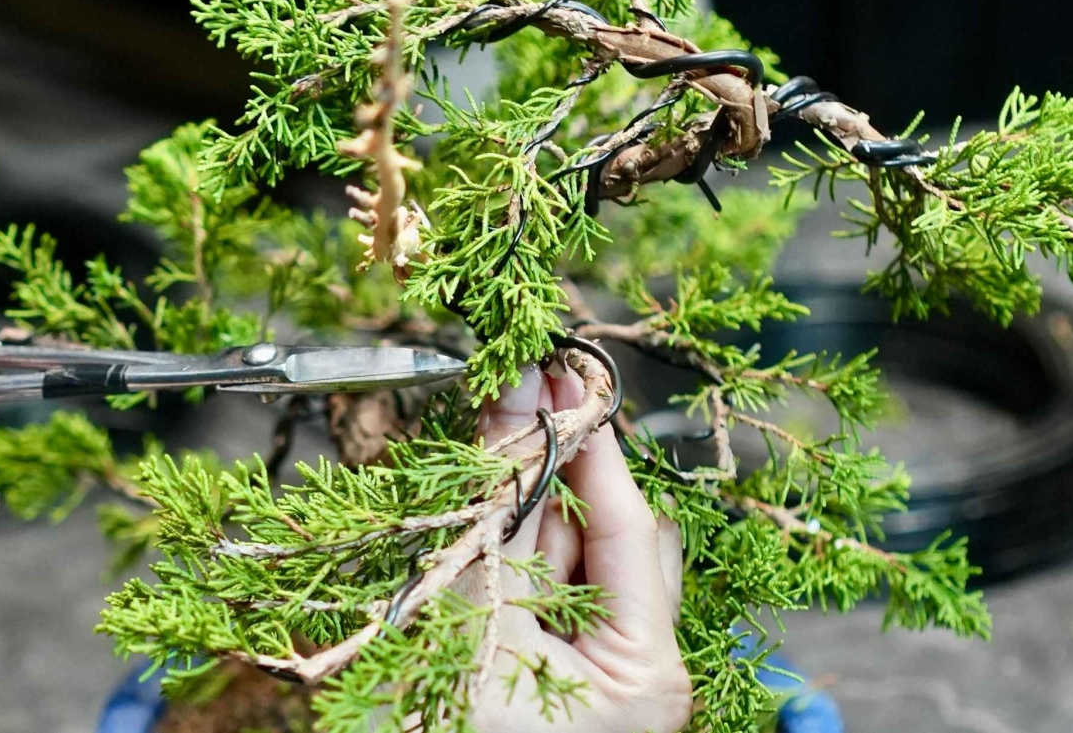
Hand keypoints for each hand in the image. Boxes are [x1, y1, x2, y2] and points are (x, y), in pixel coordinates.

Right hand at [465, 364, 692, 731]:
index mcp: (644, 676)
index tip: (562, 374)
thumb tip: (521, 389)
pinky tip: (480, 523)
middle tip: (514, 403)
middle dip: (551, 472)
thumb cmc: (428, 723)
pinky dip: (514, 545)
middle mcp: (639, 674)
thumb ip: (499, 493)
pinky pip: (549, 580)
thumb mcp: (467, 597)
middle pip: (609, 532)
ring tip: (478, 485)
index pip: (629, 524)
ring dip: (523, 506)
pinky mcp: (562, 663)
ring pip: (576, 550)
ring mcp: (603, 671)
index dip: (590, 442)